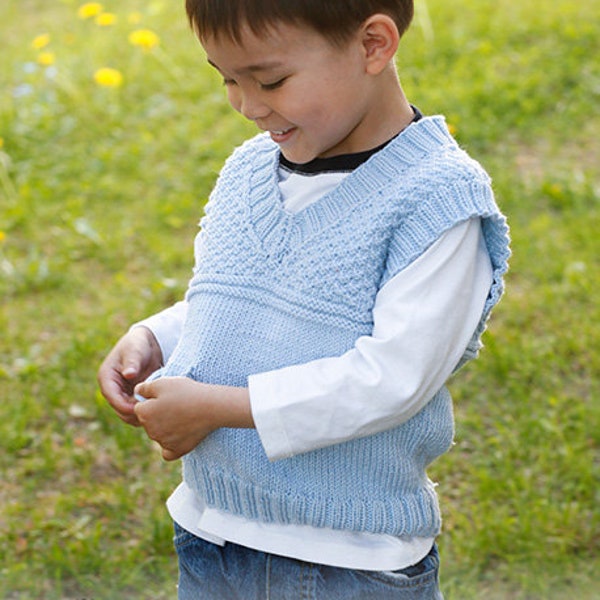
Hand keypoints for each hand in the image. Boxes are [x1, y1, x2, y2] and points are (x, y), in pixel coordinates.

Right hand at [97, 327, 162, 425]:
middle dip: (135, 413)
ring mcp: (122, 394)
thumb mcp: (135, 350)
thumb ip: (132, 362)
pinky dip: (146, 411)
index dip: (125, 406)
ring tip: (157, 411)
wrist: (148, 344)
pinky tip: (159, 409)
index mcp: (106, 377)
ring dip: (141, 414)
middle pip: (120, 410)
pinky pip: (137, 410)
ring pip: (128, 413)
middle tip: (153, 412)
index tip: (141, 407)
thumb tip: (128, 374)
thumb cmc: (139, 344)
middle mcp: (111, 389)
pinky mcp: (132, 397)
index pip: (112, 398)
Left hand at [133, 377, 252, 460]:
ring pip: (158, 435)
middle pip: (148, 422)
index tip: (166, 396)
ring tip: (183, 416)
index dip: (152, 400)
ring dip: (165, 428)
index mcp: (144, 414)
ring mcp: (164, 442)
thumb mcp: (163, 383)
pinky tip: (178, 437)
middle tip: (176, 405)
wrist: (211, 407)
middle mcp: (151, 431)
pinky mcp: (178, 450)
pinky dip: (170, 446)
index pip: (140, 408)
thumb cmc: (187, 392)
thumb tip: (136, 392)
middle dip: (157, 414)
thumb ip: (144, 388)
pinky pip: (167, 452)